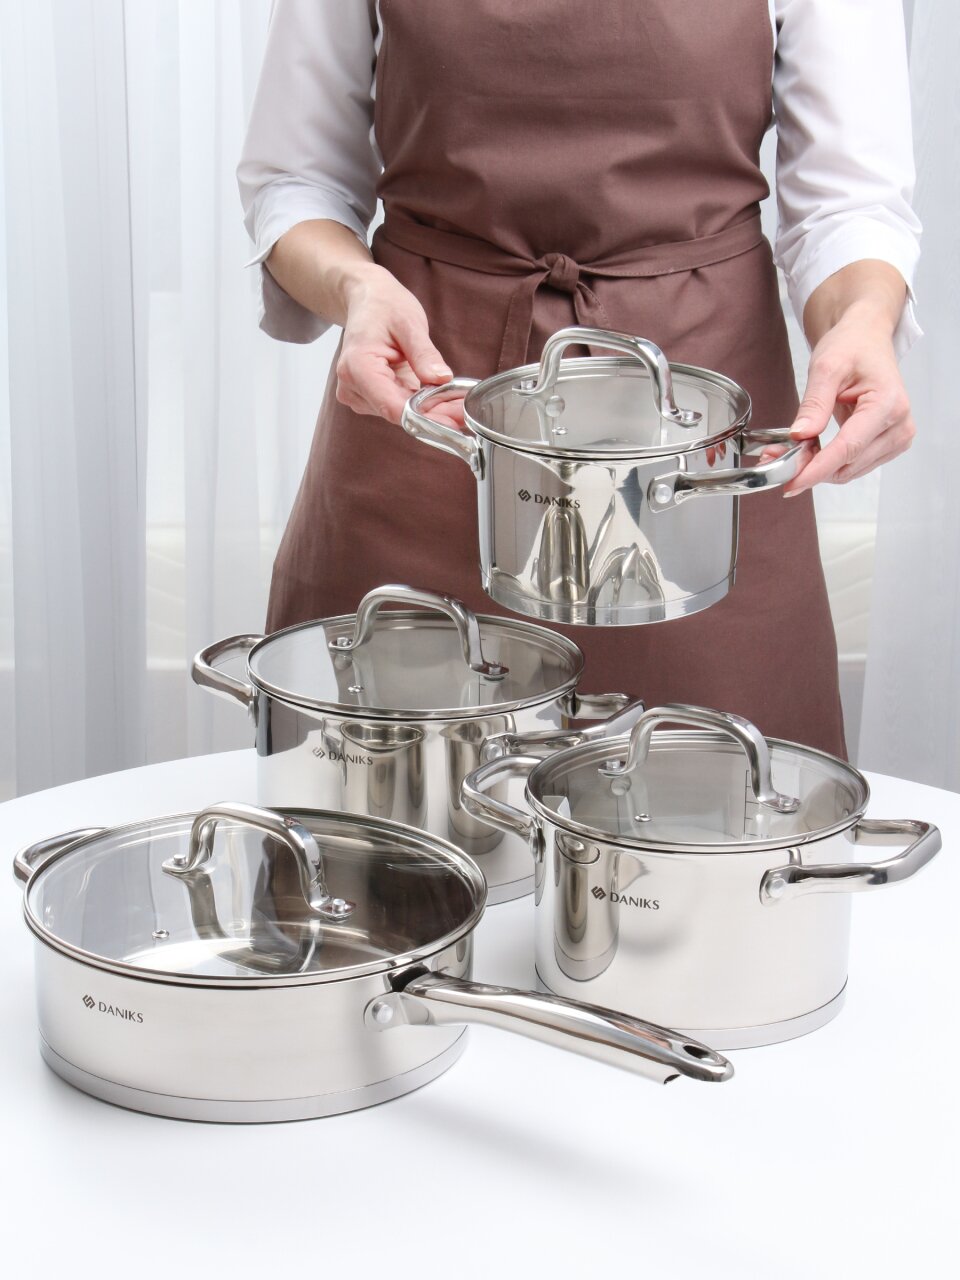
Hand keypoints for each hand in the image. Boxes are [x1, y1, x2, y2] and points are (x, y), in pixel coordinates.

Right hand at [335, 264, 460, 425]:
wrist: (368, 301)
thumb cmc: (383, 306)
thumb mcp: (409, 323)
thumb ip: (424, 354)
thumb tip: (441, 378)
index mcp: (358, 367)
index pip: (393, 407)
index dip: (427, 418)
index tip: (455, 419)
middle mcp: (353, 387)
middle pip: (400, 414)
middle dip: (435, 414)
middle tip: (466, 410)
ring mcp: (359, 395)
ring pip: (402, 414)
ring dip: (431, 410)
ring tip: (456, 400)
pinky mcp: (369, 398)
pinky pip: (400, 407)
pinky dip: (422, 405)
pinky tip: (441, 397)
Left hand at [784, 303, 914, 495]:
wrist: (866, 340)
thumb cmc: (852, 346)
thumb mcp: (826, 367)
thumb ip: (814, 404)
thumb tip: (800, 435)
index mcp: (888, 404)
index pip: (848, 448)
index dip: (817, 469)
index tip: (792, 482)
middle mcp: (899, 425)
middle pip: (848, 464)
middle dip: (809, 467)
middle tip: (776, 457)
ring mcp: (897, 438)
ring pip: (848, 471)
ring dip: (817, 468)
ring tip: (791, 450)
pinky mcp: (888, 445)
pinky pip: (853, 465)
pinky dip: (828, 464)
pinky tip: (810, 451)